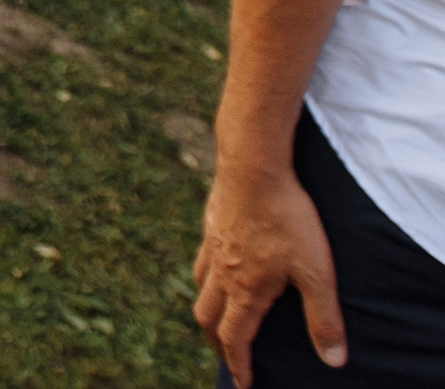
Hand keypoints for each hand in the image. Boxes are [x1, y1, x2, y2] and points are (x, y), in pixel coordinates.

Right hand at [194, 160, 347, 384]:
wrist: (254, 166)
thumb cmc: (288, 218)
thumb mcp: (317, 272)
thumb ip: (323, 318)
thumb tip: (332, 360)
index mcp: (246, 289)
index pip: (236, 338)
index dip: (239, 365)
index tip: (243, 384)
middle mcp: (222, 272)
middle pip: (208, 317)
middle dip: (217, 342)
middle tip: (228, 355)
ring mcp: (212, 246)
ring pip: (200, 287)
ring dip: (209, 309)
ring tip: (220, 314)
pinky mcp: (211, 223)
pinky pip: (201, 258)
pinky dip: (206, 274)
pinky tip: (218, 266)